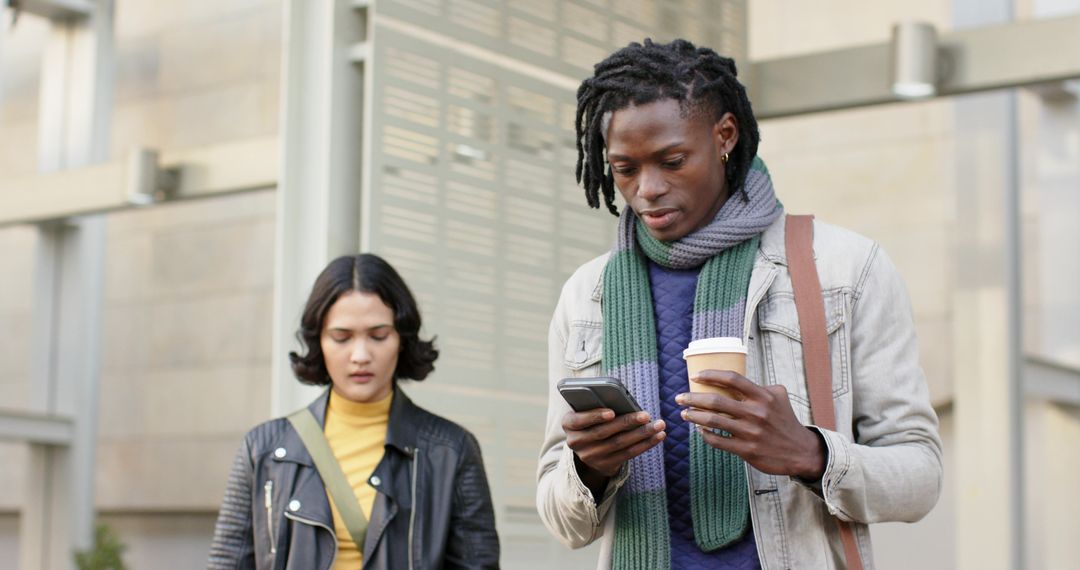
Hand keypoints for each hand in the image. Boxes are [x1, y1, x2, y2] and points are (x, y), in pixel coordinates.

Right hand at [562, 409, 665, 492]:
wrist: (587, 446)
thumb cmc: (591, 418)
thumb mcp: (586, 410)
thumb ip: (597, 404)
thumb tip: (623, 401)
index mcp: (568, 424)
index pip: (579, 420)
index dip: (594, 416)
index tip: (611, 412)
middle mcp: (576, 442)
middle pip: (604, 432)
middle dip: (627, 423)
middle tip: (646, 415)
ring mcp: (591, 456)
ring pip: (619, 444)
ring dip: (642, 434)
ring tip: (658, 425)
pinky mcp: (605, 465)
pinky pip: (628, 454)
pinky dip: (645, 444)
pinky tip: (658, 436)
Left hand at [676, 369, 825, 479]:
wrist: (801, 452)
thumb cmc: (785, 421)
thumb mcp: (779, 397)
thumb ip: (759, 387)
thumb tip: (735, 381)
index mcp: (763, 396)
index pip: (732, 379)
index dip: (711, 375)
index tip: (695, 376)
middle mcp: (756, 413)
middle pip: (716, 401)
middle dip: (692, 398)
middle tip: (679, 397)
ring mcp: (750, 432)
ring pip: (713, 421)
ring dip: (694, 416)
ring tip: (684, 414)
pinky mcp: (747, 450)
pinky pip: (718, 441)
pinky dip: (706, 435)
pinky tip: (700, 430)